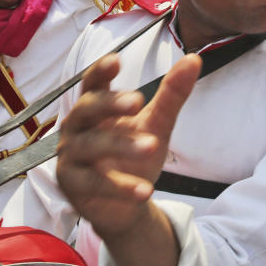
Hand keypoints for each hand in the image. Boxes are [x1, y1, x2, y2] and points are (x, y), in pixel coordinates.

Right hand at [56, 53, 200, 236]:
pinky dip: (120, 186)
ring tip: (152, 145)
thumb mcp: (157, 124)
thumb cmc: (134, 157)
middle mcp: (77, 127)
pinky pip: (94, 183)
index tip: (116, 60)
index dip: (101, 71)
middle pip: (87, 108)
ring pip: (91, 145)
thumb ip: (172, 94)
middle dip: (110, 104)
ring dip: (122, 145)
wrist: (126, 205)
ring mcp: (70, 155)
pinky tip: (145, 191)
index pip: (93, 83)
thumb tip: (195, 59)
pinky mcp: (72, 184)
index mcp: (95, 107)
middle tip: (137, 102)